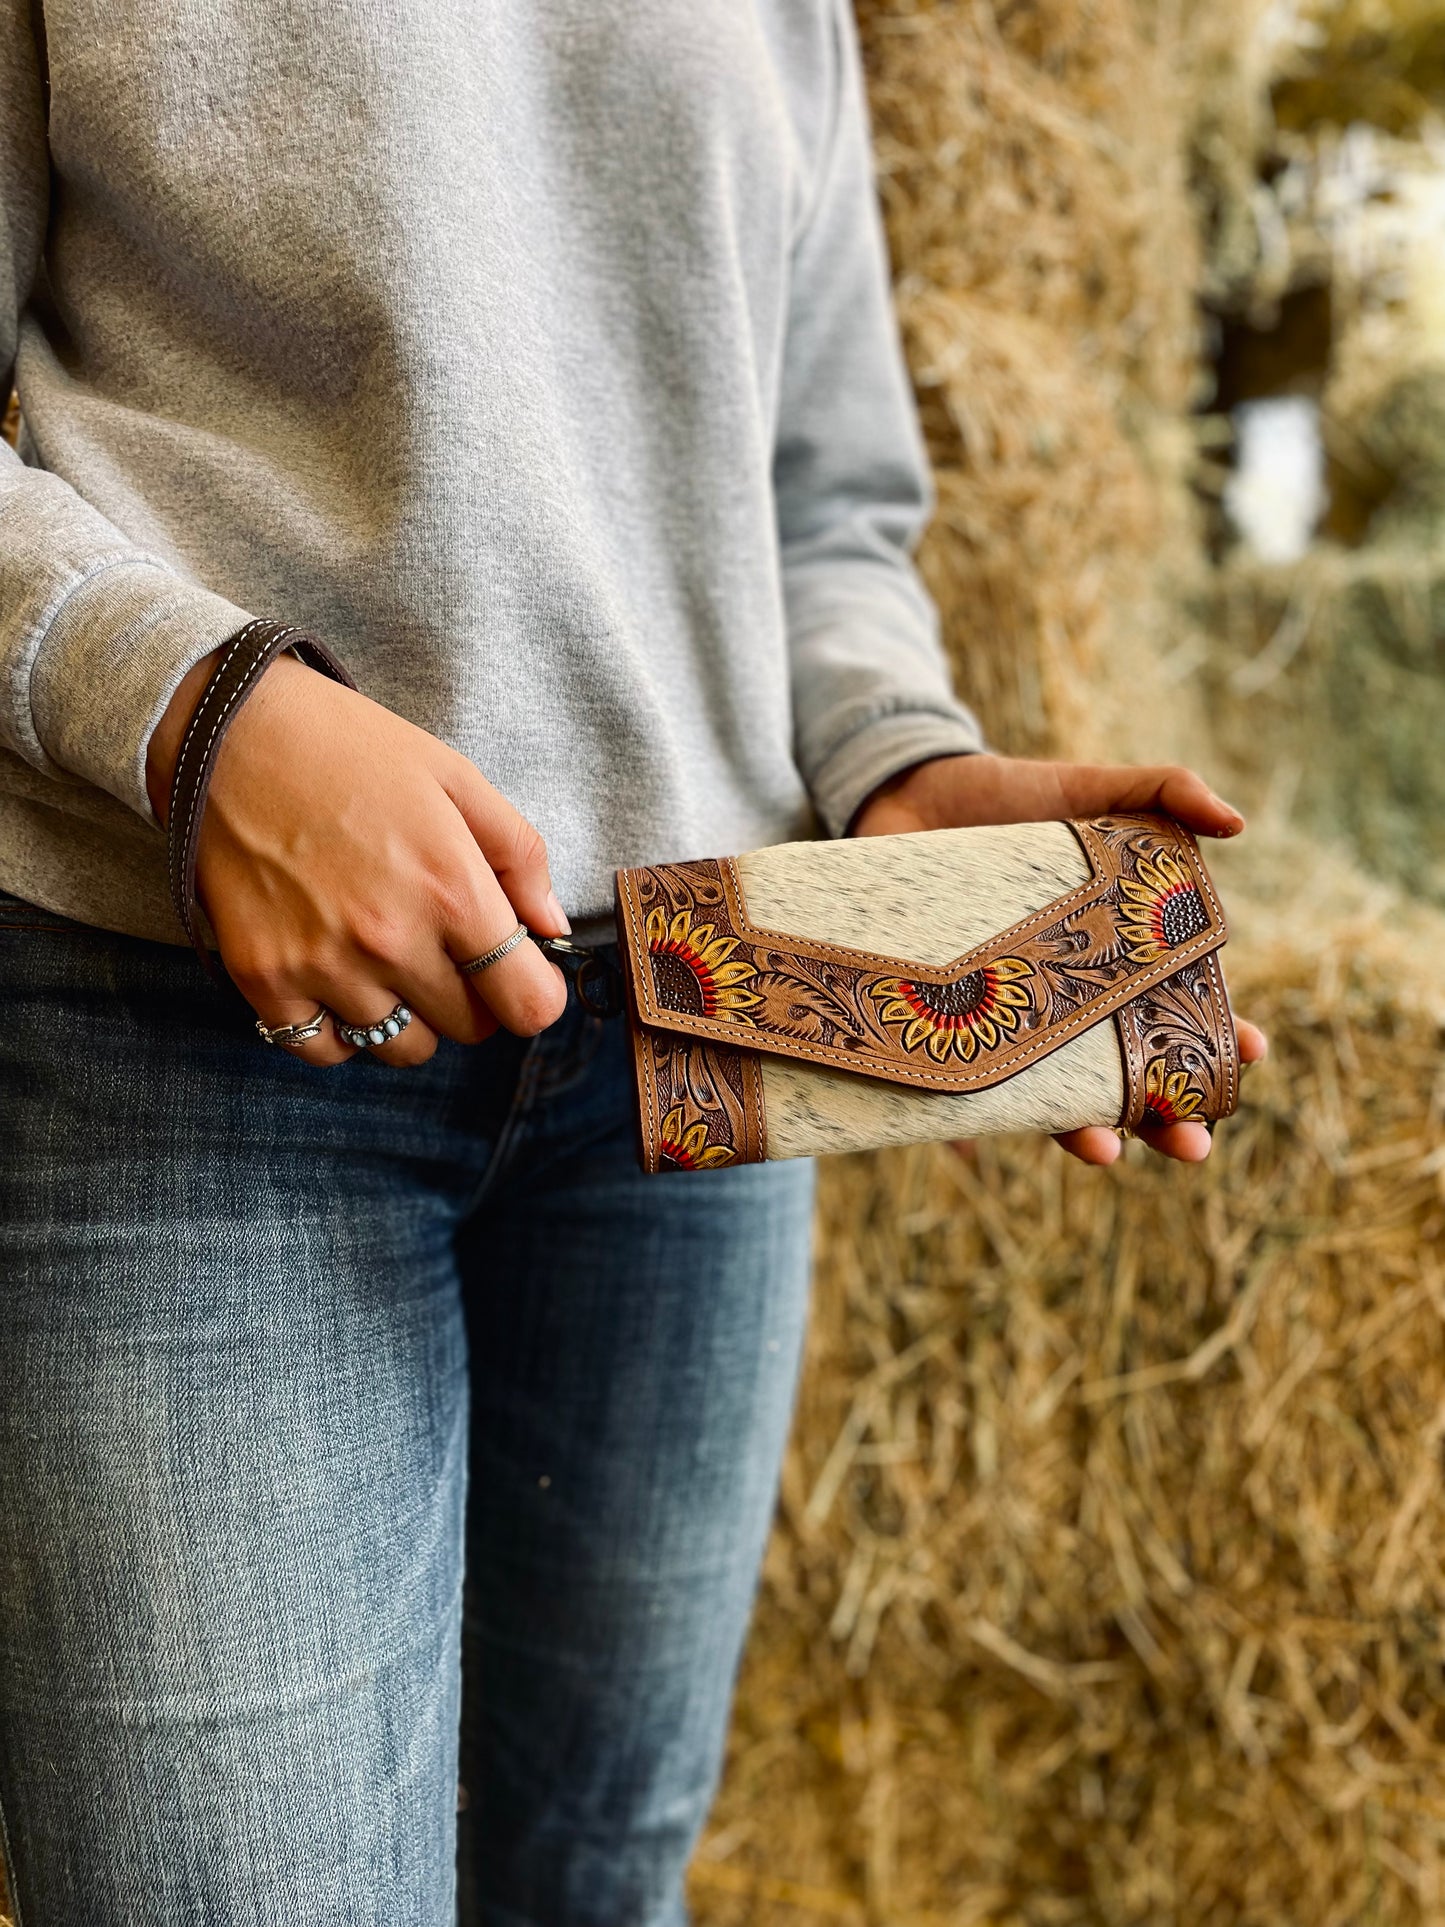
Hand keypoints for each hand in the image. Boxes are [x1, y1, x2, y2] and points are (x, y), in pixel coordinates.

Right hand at [146, 651, 569, 1064]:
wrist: (229, 731)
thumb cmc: (351, 749)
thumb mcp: (457, 779)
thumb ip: (520, 857)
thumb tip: (553, 930)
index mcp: (452, 889)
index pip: (528, 1005)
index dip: (535, 994)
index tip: (521, 974)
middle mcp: (391, 939)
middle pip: (470, 1030)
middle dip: (473, 996)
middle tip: (446, 947)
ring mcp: (323, 964)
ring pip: (402, 1047)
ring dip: (410, 1015)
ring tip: (388, 956)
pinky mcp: (263, 977)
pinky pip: (325, 1048)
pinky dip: (341, 1028)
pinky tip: (339, 977)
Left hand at [849, 753, 1267, 1163]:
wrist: (907, 795)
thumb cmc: (1012, 797)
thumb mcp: (1092, 788)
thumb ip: (1166, 791)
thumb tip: (1238, 823)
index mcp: (1120, 956)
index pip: (1182, 1010)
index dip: (1219, 1040)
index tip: (1249, 1055)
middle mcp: (1070, 1000)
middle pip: (1129, 1073)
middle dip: (1168, 1116)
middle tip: (1193, 1145)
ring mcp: (1011, 1018)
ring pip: (1054, 1095)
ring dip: (1084, 1132)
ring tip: (1107, 1153)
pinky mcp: (949, 1025)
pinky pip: (957, 1087)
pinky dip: (962, 1125)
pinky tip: (974, 1148)